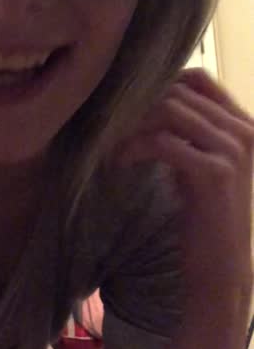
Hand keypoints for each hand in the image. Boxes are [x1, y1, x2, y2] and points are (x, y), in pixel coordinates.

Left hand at [113, 68, 253, 327]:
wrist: (220, 270)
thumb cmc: (205, 219)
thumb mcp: (198, 167)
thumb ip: (186, 135)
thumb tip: (144, 105)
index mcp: (244, 124)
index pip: (199, 78)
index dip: (159, 84)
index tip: (128, 107)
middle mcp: (245, 130)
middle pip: (179, 91)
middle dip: (137, 106)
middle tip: (109, 126)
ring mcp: (234, 150)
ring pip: (169, 110)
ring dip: (132, 125)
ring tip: (111, 146)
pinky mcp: (216, 173)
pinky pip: (164, 142)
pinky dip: (134, 148)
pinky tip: (119, 163)